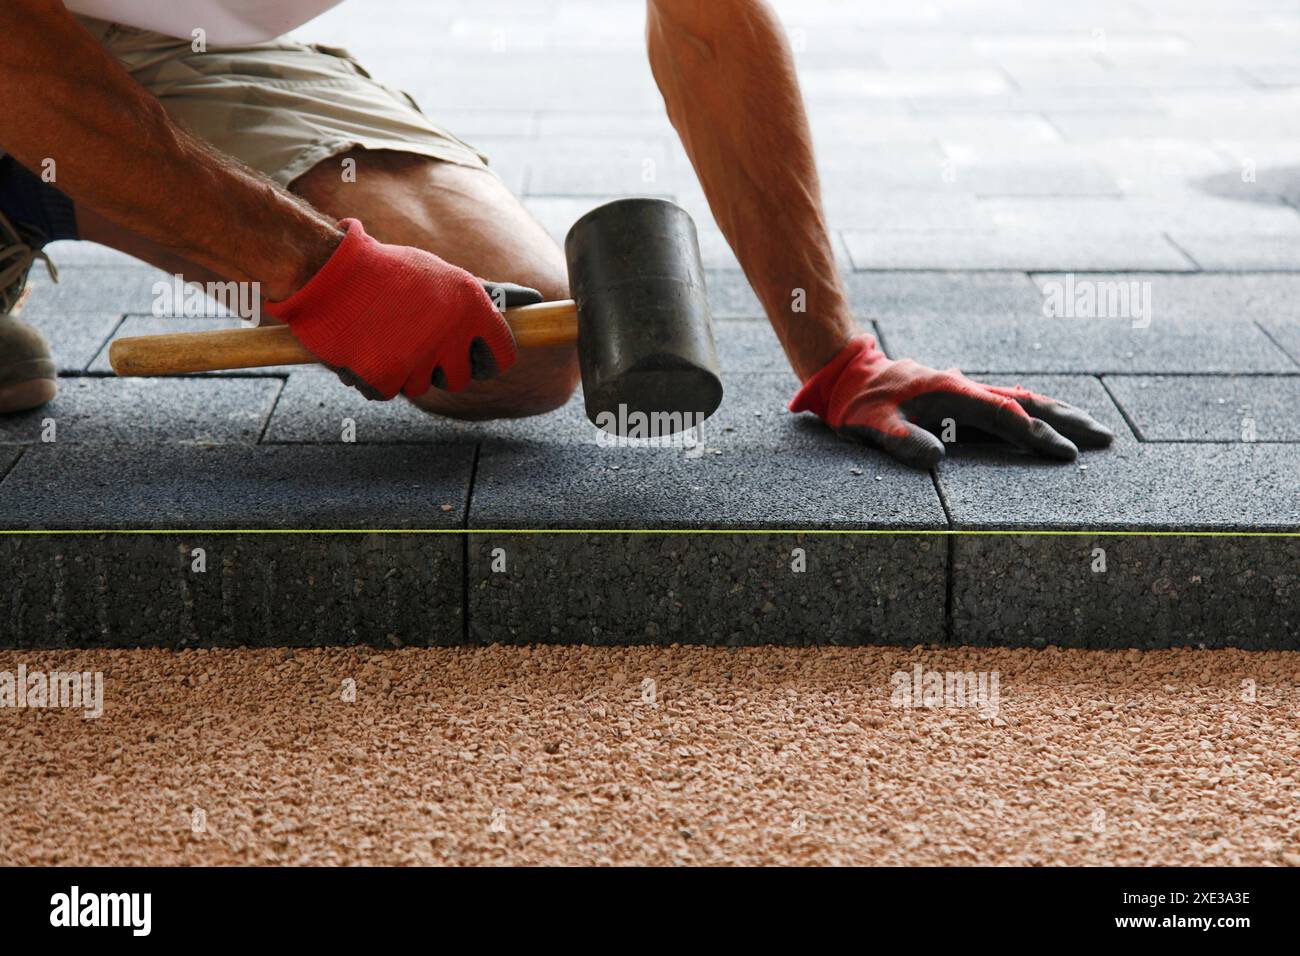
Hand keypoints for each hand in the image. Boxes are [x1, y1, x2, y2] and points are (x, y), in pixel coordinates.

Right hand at [265, 219, 542, 399]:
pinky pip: (386, 391)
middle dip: (439, 368)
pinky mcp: (386, 377)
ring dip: (402, 369)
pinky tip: (361, 347)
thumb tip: (534, 298)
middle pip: (460, 380)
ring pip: (420, 386)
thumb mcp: (443, 275)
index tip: (472, 356)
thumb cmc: (387, 271)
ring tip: (381, 334)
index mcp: (473, 306)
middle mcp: (452, 333)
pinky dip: (371, 376)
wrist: (328, 272)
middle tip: (415, 343)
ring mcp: (419, 358)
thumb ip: (488, 295)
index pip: (502, 356)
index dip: (486, 359)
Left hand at [789, 334, 1113, 468]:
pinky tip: (1050, 423)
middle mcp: (966, 389)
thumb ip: (901, 441)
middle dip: (1067, 420)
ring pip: (1022, 400)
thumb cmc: (861, 404)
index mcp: (952, 394)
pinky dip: (1035, 412)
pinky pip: (1007, 404)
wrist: (850, 376)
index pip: (1005, 417)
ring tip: (1093, 428)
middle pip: (1027, 403)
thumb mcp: (873, 425)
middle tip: (1105, 437)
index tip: (1066, 453)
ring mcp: (966, 393)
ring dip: (1058, 414)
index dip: (1036, 436)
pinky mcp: (962, 400)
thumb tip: (936, 459)